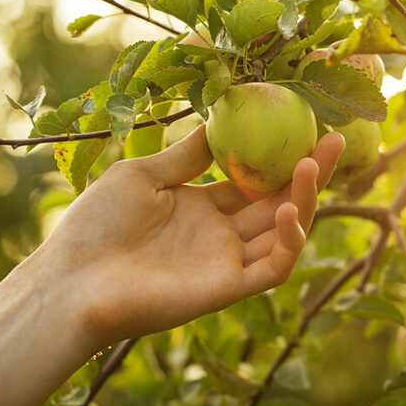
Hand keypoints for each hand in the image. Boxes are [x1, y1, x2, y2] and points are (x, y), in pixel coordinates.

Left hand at [38, 125, 344, 347]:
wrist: (71, 280)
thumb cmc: (97, 225)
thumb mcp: (145, 175)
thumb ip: (188, 154)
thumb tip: (220, 118)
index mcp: (202, 207)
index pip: (255, 182)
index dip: (282, 158)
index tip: (305, 126)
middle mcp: (221, 235)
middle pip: (279, 202)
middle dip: (311, 173)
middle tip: (335, 140)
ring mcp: (227, 262)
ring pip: (285, 232)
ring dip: (305, 200)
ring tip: (314, 163)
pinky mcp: (229, 288)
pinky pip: (274, 267)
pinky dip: (290, 241)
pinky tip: (289, 211)